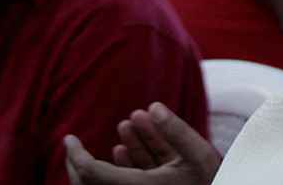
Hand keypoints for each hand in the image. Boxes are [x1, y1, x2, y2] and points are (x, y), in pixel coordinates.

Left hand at [62, 103, 220, 184]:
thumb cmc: (213, 181)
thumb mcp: (200, 154)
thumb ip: (175, 129)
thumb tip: (151, 106)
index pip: (93, 174)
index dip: (76, 155)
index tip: (69, 138)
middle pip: (93, 183)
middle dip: (82, 159)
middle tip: (74, 141)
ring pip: (111, 181)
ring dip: (114, 153)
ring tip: (129, 122)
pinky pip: (126, 183)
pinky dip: (123, 165)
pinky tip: (125, 146)